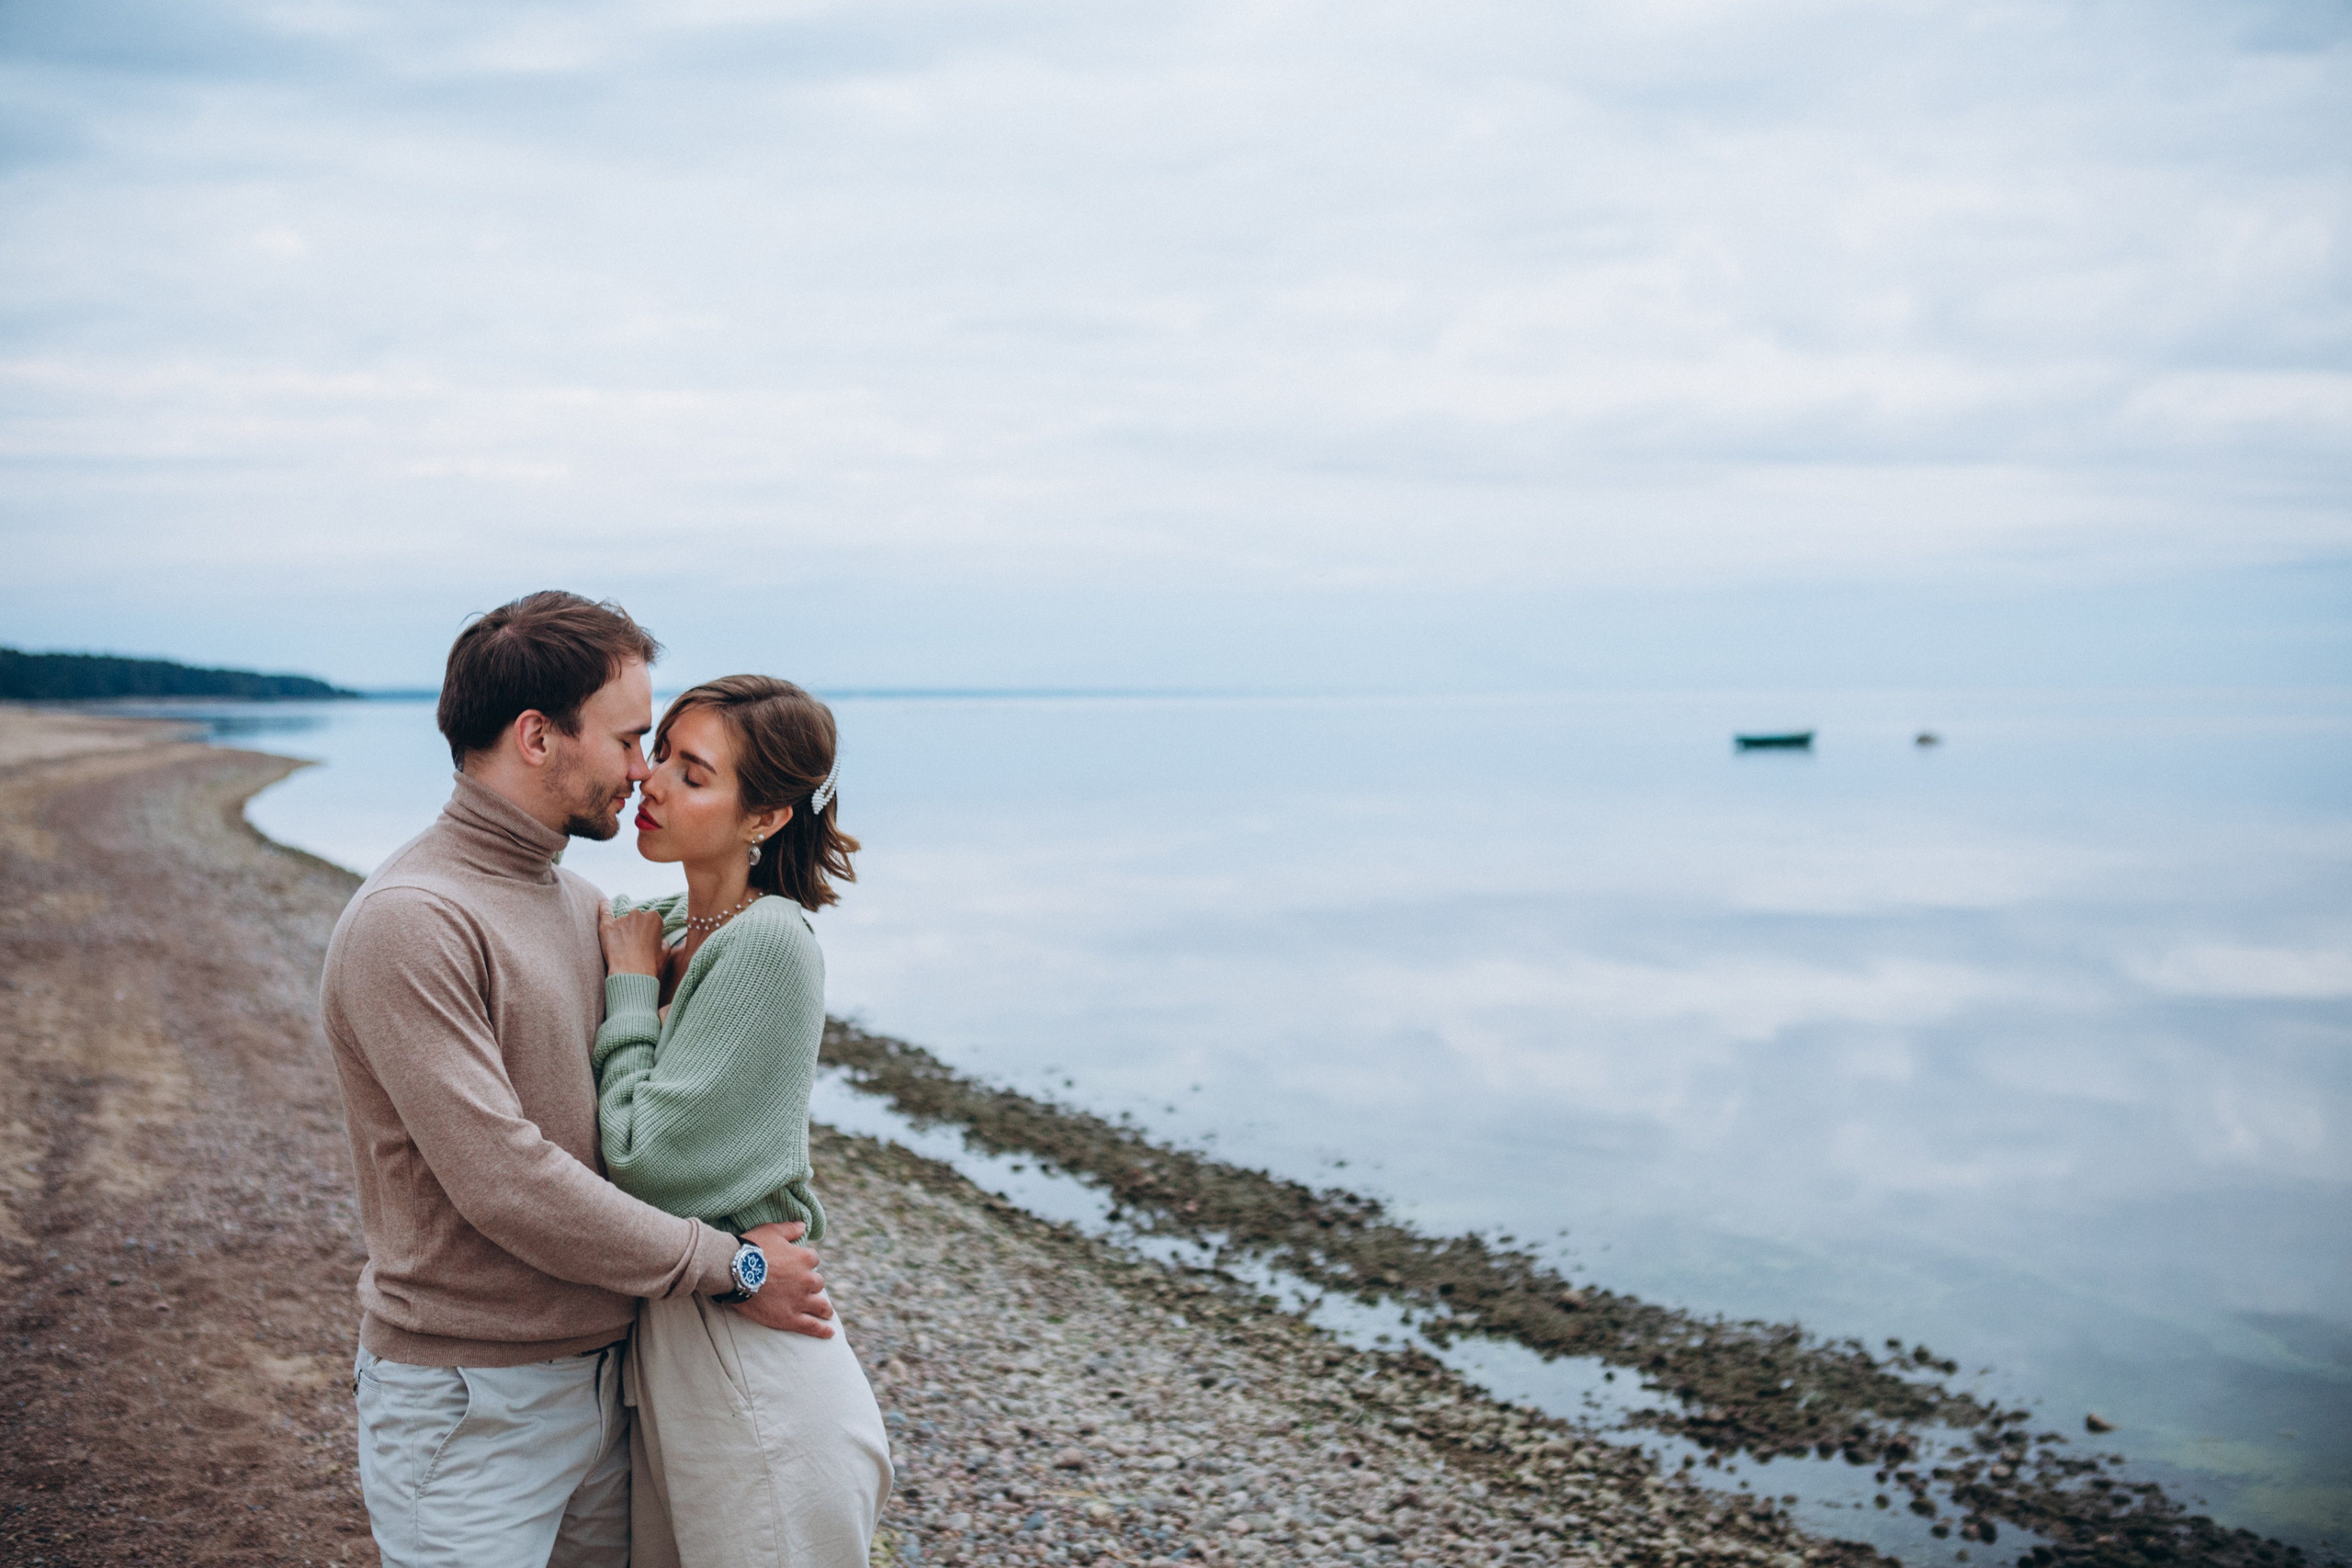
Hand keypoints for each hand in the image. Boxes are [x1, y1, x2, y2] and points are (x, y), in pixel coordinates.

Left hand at [599, 904, 666, 977]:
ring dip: (622, 930)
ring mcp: (622, 919)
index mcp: (654, 918)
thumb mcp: (665, 953)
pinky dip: (603, 907)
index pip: (651, 921)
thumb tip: (660, 940)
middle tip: (634, 946)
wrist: (632, 974)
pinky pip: (604, 912)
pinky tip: (603, 903)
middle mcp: (638, 914)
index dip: (649, 933)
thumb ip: (663, 942)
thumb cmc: (650, 965)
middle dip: (635, 929)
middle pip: (636, 919)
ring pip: (622, 922)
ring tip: (622, 948)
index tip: (646, 943)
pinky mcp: (607, 926)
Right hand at [732, 1221, 834, 1337]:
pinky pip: (811, 1326)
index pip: (813, 1260)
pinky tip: (829, 1333)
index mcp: (805, 1258)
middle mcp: (807, 1280)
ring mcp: (800, 1300)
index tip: (797, 1266)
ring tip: (826, 1313)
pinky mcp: (790, 1318)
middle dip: (812, 1285)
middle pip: (817, 1283)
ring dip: (824, 1308)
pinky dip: (822, 1330)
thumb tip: (803, 1226)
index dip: (805, 1263)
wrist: (734, 1271)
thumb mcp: (772, 1231)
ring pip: (820, 1305)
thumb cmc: (751, 1248)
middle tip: (804, 1289)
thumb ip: (790, 1229)